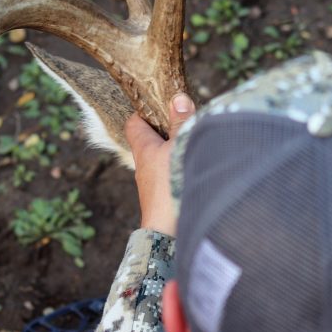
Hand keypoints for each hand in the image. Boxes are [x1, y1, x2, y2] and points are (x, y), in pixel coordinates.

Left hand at [125, 94, 195, 236]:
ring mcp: (153, 186)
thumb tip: (178, 98)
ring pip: (162, 160)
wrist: (170, 233)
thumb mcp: (179, 146)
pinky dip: (180, 169)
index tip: (162, 104)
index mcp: (143, 149)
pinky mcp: (164, 200)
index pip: (135, 123)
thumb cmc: (172, 185)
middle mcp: (144, 167)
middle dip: (166, 130)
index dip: (145, 110)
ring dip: (175, 151)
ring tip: (195, 144)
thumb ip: (181, 123)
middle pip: (151, 141)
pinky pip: (170, 177)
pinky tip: (196, 169)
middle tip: (186, 121)